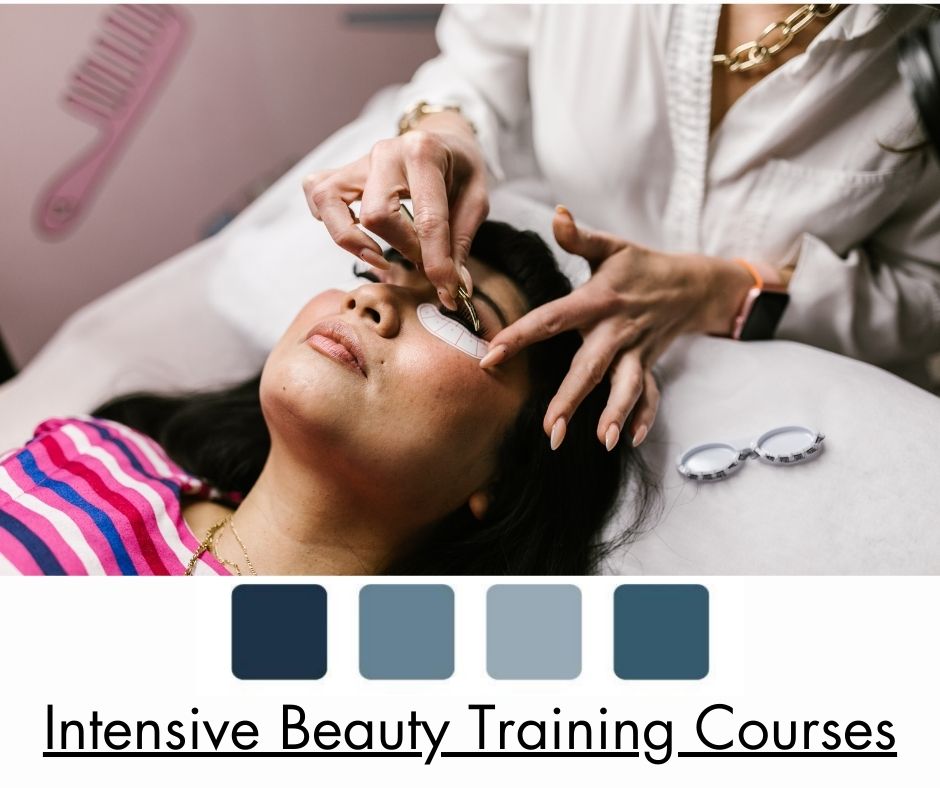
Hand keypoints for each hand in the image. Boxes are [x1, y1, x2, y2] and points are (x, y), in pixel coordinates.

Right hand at [301, 111, 489, 310]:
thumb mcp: (476, 200)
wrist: (442, 139)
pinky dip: (327, 219)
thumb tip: (454, 288)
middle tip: (422, 260)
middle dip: (402, 249)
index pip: (427, 218)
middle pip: (377, 215)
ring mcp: (358, 161)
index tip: (448, 292)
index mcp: (424, 152)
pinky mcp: (342, 172)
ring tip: (379, 257)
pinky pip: (316, 193)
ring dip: (352, 240)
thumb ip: (461, 243)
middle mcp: (385, 152)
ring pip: (330, 202)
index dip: (437, 263)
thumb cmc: (460, 170)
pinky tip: (353, 232)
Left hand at [479, 206, 753, 450]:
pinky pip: (650, 394)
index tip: (491, 355)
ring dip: (615, 413)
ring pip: (626, 385)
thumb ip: (580, 237)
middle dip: (571, 398)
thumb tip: (556, 214)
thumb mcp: (612, 247)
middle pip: (591, 366)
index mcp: (598, 300)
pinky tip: (630, 441)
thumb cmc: (641, 265)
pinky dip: (644, 416)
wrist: (693, 283)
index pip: (552, 318)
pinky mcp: (650, 364)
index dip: (520, 335)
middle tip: (550, 429)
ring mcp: (637, 350)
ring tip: (602, 441)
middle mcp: (617, 329)